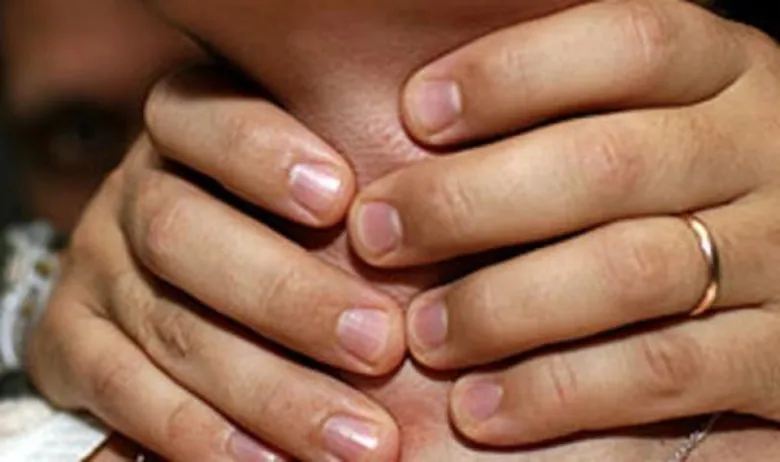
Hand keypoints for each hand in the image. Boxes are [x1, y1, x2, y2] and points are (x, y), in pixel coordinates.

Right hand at [27, 68, 403, 460]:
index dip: (264, 156)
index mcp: (186, 132)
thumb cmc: (283, 224)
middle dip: (287, 296)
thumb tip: (434, 224)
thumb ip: (354, 200)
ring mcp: (96, 268)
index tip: (341, 197)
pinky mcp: (67, 342)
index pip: (208, 119)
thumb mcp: (310, 190)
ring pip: (169, 327)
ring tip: (359, 438)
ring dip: (269, 391)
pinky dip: (199, 433)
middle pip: (182, 232)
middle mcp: (132, 194)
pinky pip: (123, 392)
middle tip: (381, 346)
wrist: (189, 275)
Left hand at [348, 0, 779, 445]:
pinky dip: (562, 392)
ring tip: (426, 335)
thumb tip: (427, 103)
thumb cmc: (680, 174)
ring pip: (629, 272)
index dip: (512, 73)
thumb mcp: (649, 110)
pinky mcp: (779, 356)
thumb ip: (570, 97)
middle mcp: (759, 151)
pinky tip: (484, 409)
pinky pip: (665, 372)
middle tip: (378, 235)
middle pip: (607, 165)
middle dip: (471, 203)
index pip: (626, 44)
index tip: (416, 112)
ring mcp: (779, 253)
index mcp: (723, 73)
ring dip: (505, 307)